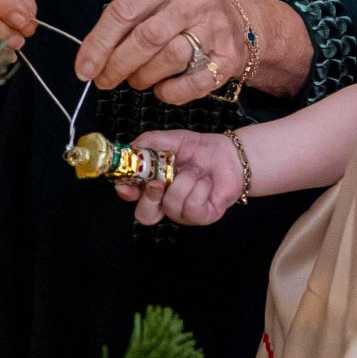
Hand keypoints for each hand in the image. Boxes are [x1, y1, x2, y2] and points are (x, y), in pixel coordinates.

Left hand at [75, 0, 246, 103]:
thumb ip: (124, 23)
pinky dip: (169, 92)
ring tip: (137, 78)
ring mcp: (215, 29)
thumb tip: (90, 61)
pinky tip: (162, 87)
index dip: (99, 43)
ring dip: (143, 77)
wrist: (236, 22)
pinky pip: (190, 85)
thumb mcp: (154, 2)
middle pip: (147, 37)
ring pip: (169, 59)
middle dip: (118, 64)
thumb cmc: (180, 14)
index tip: (84, 69)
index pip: (124, 10)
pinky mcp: (227, 58)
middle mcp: (195, 0)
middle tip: (105, 80)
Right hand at [114, 129, 243, 226]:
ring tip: (195, 170)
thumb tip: (131, 147)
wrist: (231, 155)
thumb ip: (150, 142)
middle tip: (158, 182)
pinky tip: (206, 181)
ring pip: (171, 206)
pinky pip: (192, 207)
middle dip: (149, 198)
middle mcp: (165, 201)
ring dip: (184, 183)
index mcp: (153, 184)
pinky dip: (199, 188)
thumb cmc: (200, 150)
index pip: (131, 195)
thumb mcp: (172, 140)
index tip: (125, 185)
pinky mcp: (201, 216)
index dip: (125, 192)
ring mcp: (183, 212)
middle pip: (144, 215)